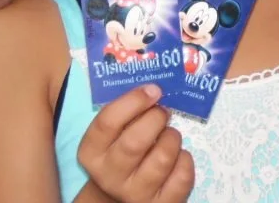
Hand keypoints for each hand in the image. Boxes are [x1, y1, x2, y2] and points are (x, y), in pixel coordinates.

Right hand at [77, 85, 194, 202]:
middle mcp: (110, 176)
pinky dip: (186, 160)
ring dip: (172, 138)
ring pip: (163, 158)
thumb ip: (127, 110)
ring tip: (169, 136)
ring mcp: (135, 194)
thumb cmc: (121, 152)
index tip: (153, 90)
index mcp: (92, 153)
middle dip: (156, 118)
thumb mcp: (113, 134)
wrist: (120, 196)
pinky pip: (182, 177)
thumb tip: (155, 86)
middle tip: (163, 112)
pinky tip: (178, 157)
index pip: (107, 122)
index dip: (133, 100)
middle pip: (135, 142)